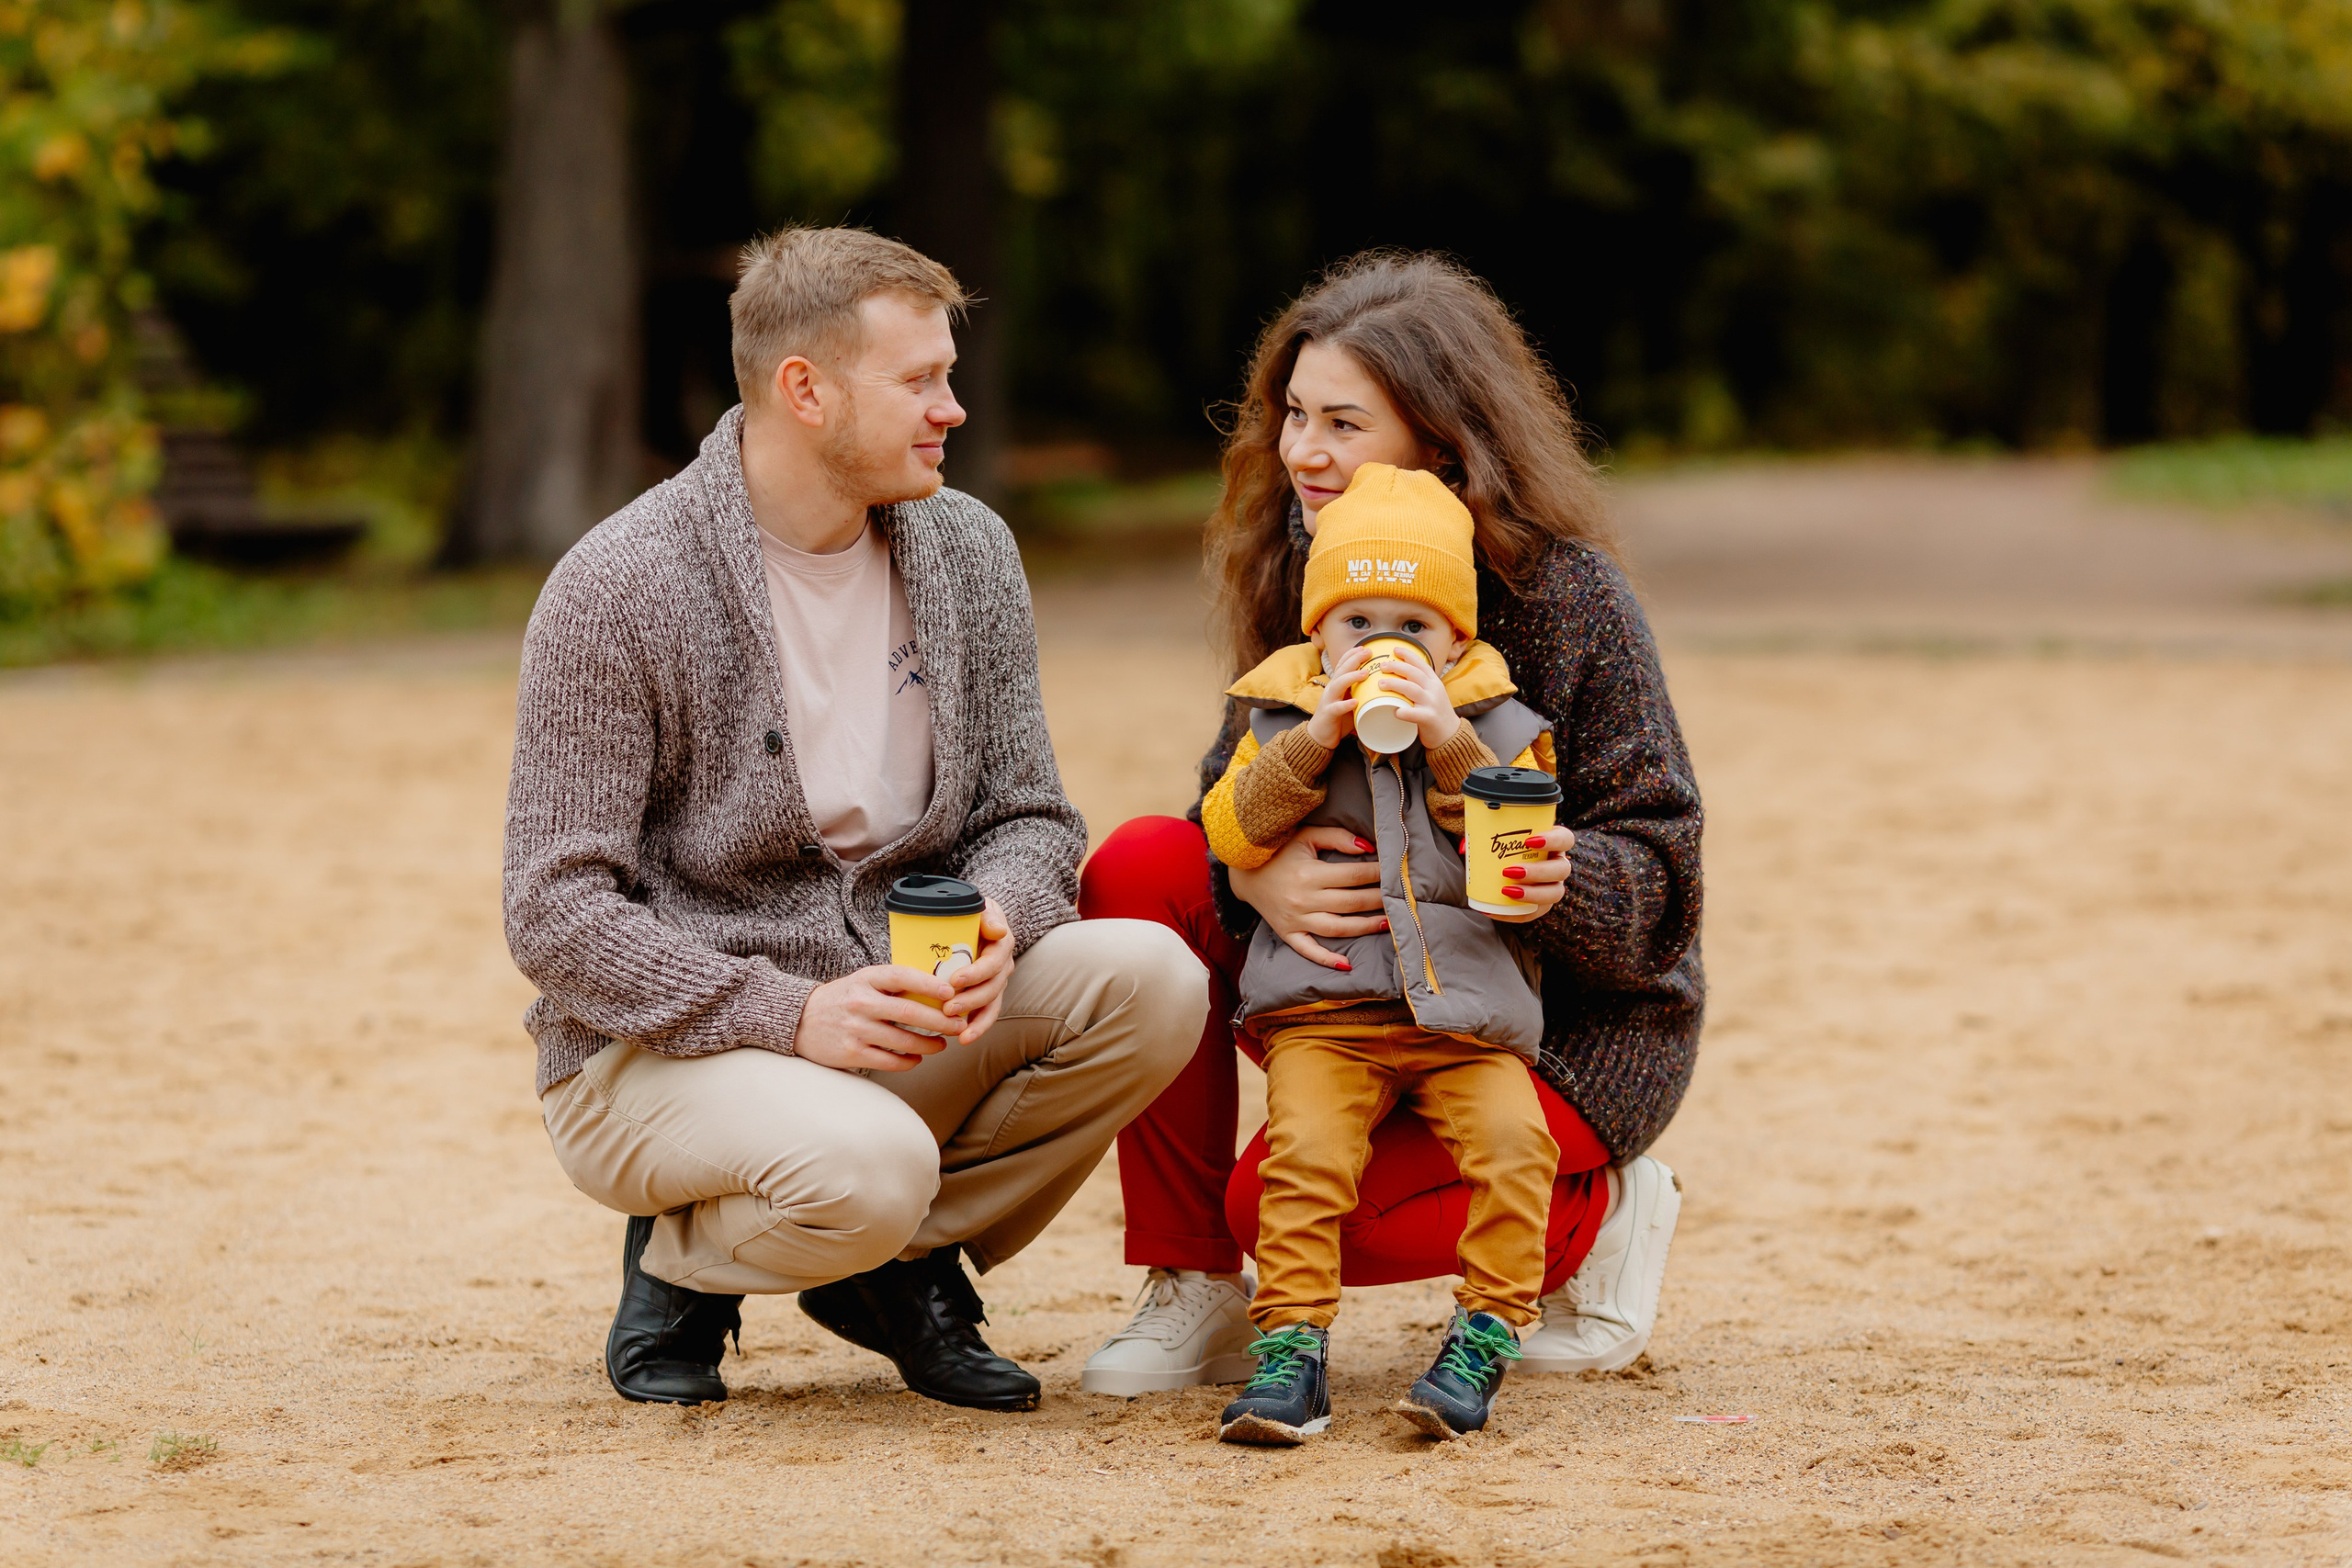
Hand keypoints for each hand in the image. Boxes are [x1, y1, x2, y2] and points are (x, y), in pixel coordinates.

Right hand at [794, 899, 1015, 1069]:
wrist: (799, 1020)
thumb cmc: (843, 999)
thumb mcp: (863, 981)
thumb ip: (893, 984)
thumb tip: (938, 988)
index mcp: (866, 979)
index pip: (902, 976)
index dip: (930, 984)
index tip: (951, 993)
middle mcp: (861, 1002)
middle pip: (910, 1012)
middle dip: (941, 1021)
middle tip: (959, 1025)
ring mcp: (856, 1029)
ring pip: (904, 1040)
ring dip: (929, 1045)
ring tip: (942, 1045)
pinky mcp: (851, 1053)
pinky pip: (890, 1061)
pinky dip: (909, 1061)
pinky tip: (917, 1058)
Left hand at [936, 898, 1014, 1042]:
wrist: (974, 921)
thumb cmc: (972, 914)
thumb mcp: (980, 907)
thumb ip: (987, 916)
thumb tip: (998, 931)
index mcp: (1002, 946)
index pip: (992, 963)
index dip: (976, 974)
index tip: (954, 980)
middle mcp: (1003, 966)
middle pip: (992, 988)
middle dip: (971, 1001)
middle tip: (947, 1009)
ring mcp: (996, 982)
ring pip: (991, 1005)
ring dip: (976, 1021)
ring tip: (958, 1033)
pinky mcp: (987, 995)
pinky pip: (986, 1014)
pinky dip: (977, 1027)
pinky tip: (963, 1039)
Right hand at [1229, 824, 1387, 970]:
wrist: (1244, 873)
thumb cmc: (1279, 851)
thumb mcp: (1305, 836)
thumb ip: (1337, 838)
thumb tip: (1368, 848)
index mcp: (1309, 873)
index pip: (1353, 876)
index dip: (1376, 873)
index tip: (1393, 871)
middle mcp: (1303, 899)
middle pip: (1350, 902)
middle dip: (1378, 900)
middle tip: (1399, 897)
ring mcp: (1295, 919)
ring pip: (1337, 928)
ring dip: (1365, 927)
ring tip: (1388, 923)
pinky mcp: (1287, 933)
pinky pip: (1309, 950)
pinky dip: (1327, 959)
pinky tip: (1347, 965)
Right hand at [1303, 642, 1373, 748]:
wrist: (1319, 736)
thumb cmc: (1337, 718)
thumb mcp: (1348, 701)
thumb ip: (1359, 692)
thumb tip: (1381, 686)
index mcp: (1336, 685)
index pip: (1342, 665)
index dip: (1351, 655)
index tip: (1364, 647)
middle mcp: (1331, 690)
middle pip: (1341, 670)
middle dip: (1354, 659)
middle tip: (1368, 652)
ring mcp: (1329, 701)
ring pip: (1338, 685)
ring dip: (1351, 677)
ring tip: (1365, 673)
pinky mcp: (1329, 714)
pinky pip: (1337, 708)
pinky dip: (1346, 704)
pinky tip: (1355, 702)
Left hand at [1366, 653, 1460, 749]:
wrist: (1451, 734)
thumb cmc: (1436, 713)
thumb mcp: (1432, 693)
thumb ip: (1420, 684)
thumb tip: (1399, 675)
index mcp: (1434, 682)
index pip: (1421, 664)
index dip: (1408, 655)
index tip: (1395, 649)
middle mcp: (1434, 690)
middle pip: (1414, 673)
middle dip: (1397, 667)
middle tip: (1382, 666)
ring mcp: (1432, 704)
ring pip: (1412, 689)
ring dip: (1395, 685)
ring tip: (1381, 684)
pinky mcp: (1429, 718)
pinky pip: (1415, 714)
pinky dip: (1404, 712)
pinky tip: (1394, 712)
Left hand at [1485, 826, 1574, 921]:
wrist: (1499, 868)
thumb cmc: (1501, 847)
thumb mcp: (1495, 837)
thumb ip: (1482, 836)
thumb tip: (1464, 847)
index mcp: (1553, 843)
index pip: (1565, 839)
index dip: (1553, 840)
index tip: (1529, 841)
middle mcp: (1558, 865)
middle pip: (1561, 870)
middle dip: (1538, 872)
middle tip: (1510, 871)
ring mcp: (1553, 886)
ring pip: (1555, 893)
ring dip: (1532, 894)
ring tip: (1507, 891)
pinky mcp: (1541, 905)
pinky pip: (1534, 913)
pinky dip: (1513, 914)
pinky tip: (1493, 911)